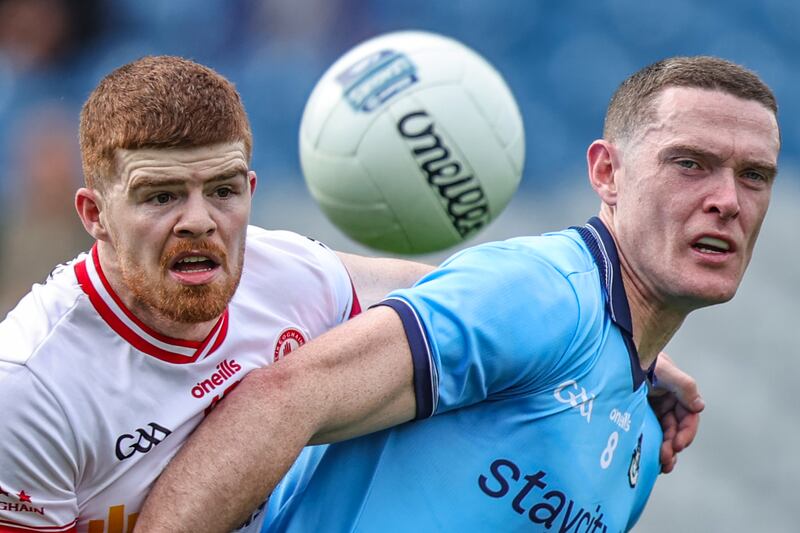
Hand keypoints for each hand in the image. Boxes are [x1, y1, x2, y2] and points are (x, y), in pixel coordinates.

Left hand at [649, 352, 704, 473]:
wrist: (618, 352)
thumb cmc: (641, 357)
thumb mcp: (663, 369)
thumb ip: (682, 385)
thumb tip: (699, 406)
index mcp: (678, 392)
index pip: (688, 417)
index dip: (686, 432)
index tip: (677, 445)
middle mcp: (669, 401)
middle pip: (676, 429)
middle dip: (674, 446)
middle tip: (666, 460)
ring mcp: (655, 408)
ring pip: (665, 434)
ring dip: (666, 451)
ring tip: (662, 466)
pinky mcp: (641, 412)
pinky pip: (650, 432)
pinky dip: (653, 446)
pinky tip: (651, 460)